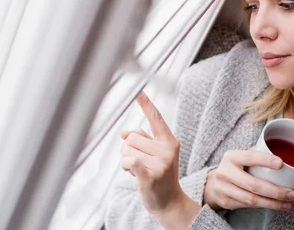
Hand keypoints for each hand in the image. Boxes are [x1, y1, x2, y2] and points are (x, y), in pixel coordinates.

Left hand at [120, 92, 199, 224]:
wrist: (169, 203)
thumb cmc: (160, 176)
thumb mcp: (156, 155)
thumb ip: (142, 139)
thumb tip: (124, 132)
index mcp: (169, 141)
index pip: (156, 118)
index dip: (146, 104)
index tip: (139, 91)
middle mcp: (167, 149)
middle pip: (132, 138)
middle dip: (130, 150)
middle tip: (141, 163)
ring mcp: (160, 162)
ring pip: (127, 150)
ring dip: (127, 161)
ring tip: (140, 170)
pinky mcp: (151, 175)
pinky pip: (128, 161)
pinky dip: (126, 166)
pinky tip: (133, 173)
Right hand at [203, 149, 293, 210]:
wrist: (213, 184)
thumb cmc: (234, 168)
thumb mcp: (240, 157)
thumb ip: (257, 154)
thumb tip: (284, 153)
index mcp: (231, 157)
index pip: (249, 157)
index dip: (265, 160)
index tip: (281, 163)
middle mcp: (225, 172)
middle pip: (253, 184)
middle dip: (275, 191)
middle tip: (291, 193)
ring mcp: (224, 189)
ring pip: (252, 199)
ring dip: (272, 203)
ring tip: (287, 203)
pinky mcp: (226, 202)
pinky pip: (249, 206)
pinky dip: (265, 206)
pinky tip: (276, 205)